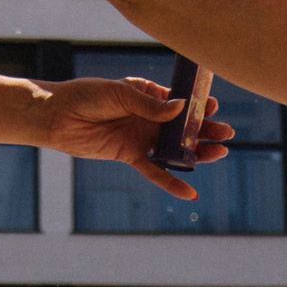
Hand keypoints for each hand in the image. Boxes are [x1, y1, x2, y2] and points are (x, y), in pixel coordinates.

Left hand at [35, 77, 233, 199]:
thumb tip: (180, 108)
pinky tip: (190, 192)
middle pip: (183, 127)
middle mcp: (148, 117)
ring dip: (197, 152)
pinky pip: (155, 171)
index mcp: (148, 96)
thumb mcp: (120, 94)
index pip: (179, 101)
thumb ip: (149, 104)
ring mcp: (141, 137)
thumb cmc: (87, 96)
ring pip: (175, 148)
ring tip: (219, 153)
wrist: (59, 116)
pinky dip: (171, 181)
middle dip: (205, 130)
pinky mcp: (131, 156)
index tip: (212, 106)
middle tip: (226, 133)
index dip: (197, 105)